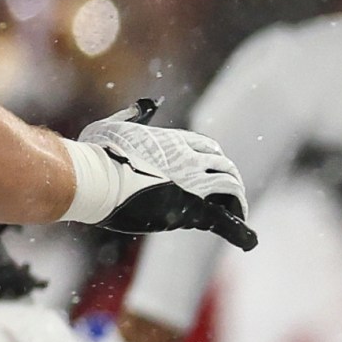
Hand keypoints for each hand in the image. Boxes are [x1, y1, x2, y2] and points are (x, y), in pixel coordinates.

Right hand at [66, 103, 255, 246]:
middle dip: (229, 178)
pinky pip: (224, 216)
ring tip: (239, 212)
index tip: (215, 169)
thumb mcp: (114, 124)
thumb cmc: (94, 154)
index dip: (214, 159)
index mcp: (173, 141)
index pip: (207, 148)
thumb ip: (135, 115)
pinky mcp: (188, 207)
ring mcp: (191, 182)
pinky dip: (239, 226)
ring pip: (228, 186)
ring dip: (235, 198)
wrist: (92, 177)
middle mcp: (188, 159)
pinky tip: (249, 237)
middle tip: (231, 194)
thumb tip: (147, 104)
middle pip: (222, 166)